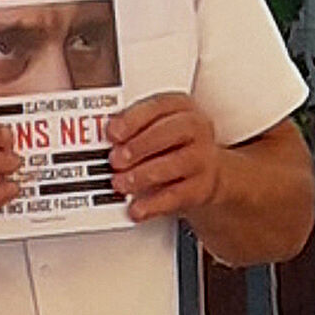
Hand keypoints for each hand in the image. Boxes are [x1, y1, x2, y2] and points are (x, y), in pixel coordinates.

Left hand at [106, 92, 220, 221]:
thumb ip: (134, 128)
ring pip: (175, 164)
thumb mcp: (157, 126)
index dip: (133, 120)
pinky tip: (138, 208)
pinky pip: (177, 196)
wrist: (207, 172)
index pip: (159, 106)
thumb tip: (108, 140)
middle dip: (139, 146)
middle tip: (115, 160)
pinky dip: (154, 204)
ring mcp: (202, 158)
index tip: (112, 133)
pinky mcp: (202, 187)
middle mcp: (196, 129)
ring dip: (143, 175)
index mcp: (181, 107)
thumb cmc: (174, 145)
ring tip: (121, 183)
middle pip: (171, 132)